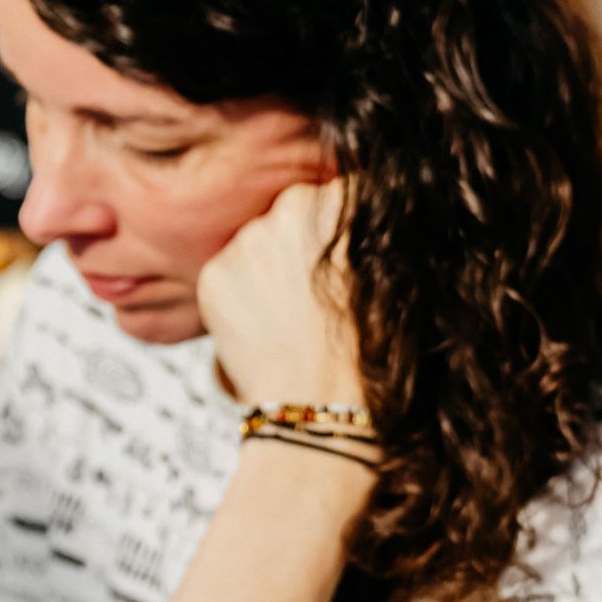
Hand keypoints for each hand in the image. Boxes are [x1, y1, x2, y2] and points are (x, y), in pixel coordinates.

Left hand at [196, 178, 362, 413]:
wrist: (324, 405)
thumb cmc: (367, 348)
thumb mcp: (388, 276)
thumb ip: (364, 235)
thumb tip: (352, 222)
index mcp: (340, 199)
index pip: (336, 196)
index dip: (340, 231)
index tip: (345, 261)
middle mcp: (290, 206)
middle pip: (292, 214)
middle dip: (301, 245)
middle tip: (315, 294)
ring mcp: (246, 240)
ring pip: (255, 244)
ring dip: (267, 269)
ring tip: (290, 317)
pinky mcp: (214, 275)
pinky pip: (227, 275)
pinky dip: (240, 297)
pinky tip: (265, 328)